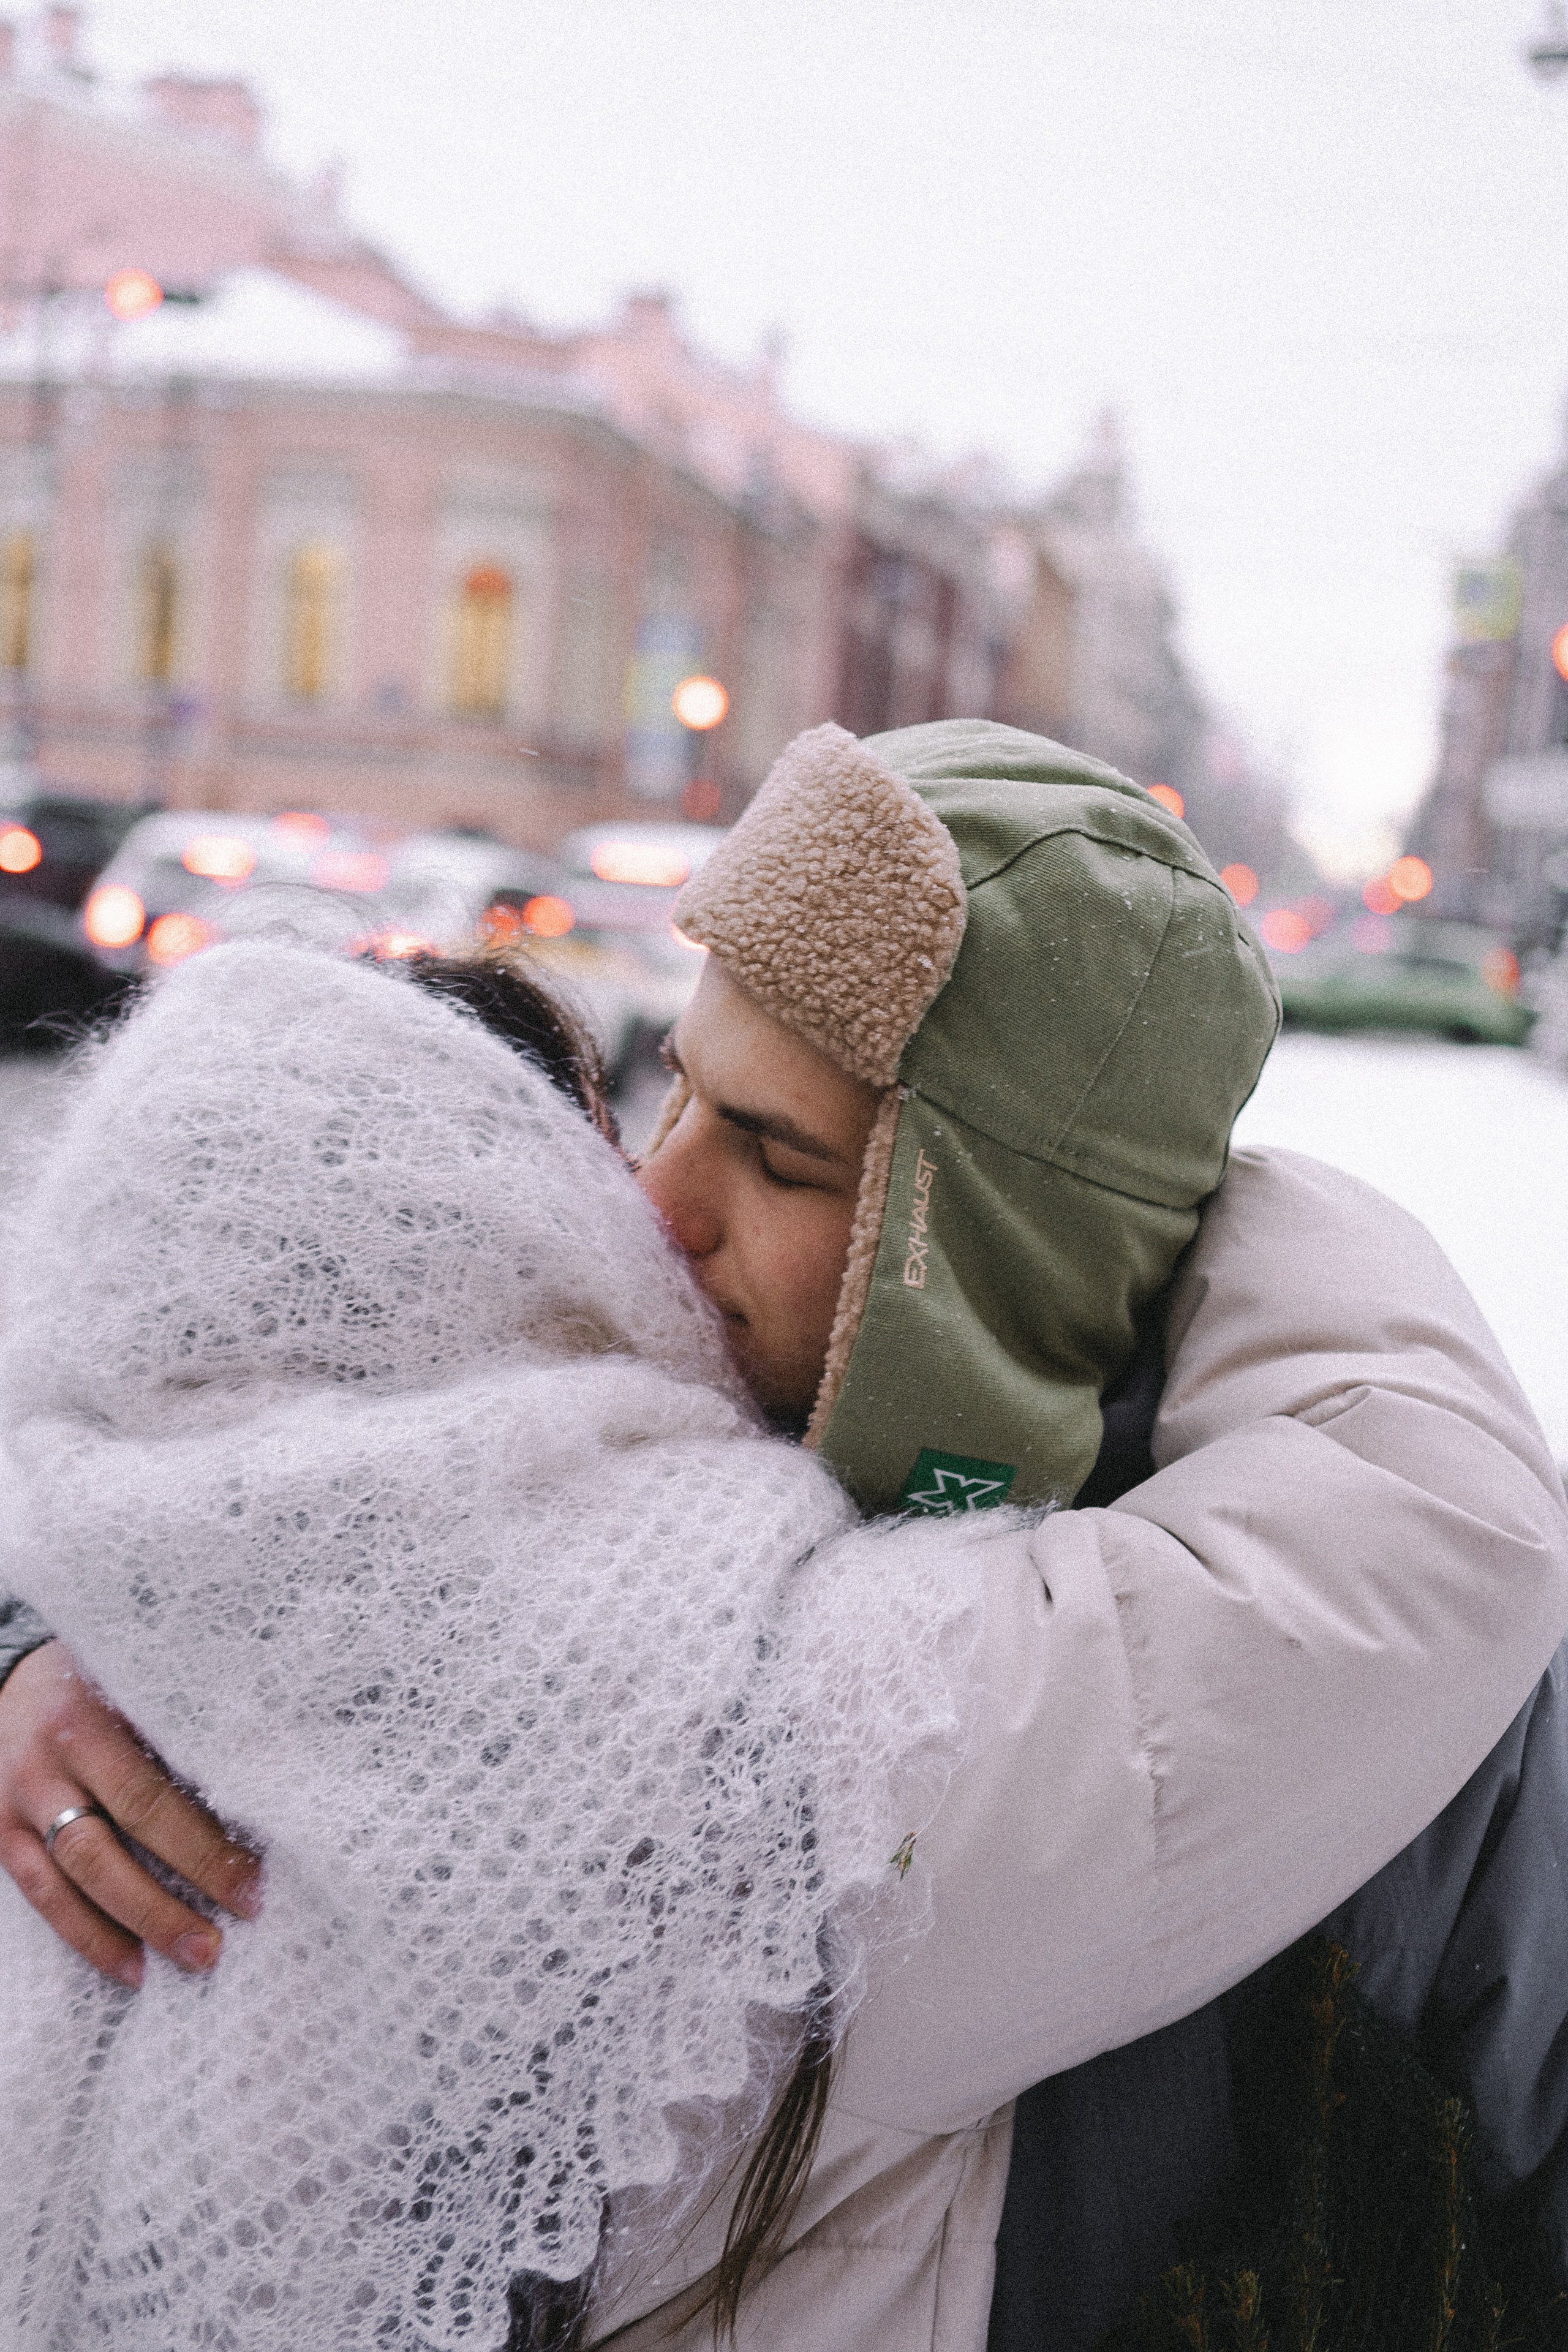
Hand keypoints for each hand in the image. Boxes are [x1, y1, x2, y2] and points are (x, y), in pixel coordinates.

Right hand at [0, 1641, 260, 1986]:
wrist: (12, 1681)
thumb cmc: (101, 1683)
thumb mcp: (140, 1688)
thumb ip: (187, 1730)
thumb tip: (267, 1781)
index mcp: (88, 1724)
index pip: (149, 1798)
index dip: (201, 1848)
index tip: (252, 1886)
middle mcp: (45, 1767)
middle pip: (105, 1849)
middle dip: (167, 1903)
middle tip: (221, 1942)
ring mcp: (14, 1806)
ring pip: (70, 1881)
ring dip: (131, 1929)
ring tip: (191, 1959)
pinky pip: (41, 1896)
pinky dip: (86, 1935)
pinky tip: (129, 1966)